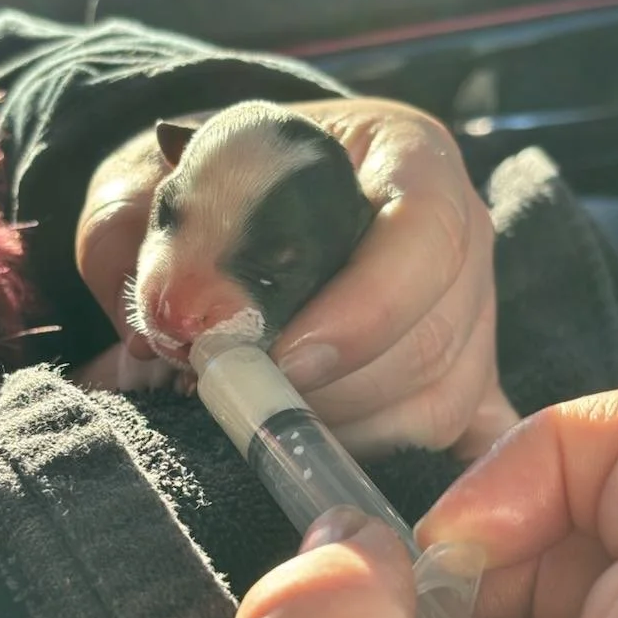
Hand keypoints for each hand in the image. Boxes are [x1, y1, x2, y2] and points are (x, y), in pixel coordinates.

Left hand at [74, 98, 517, 458]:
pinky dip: (404, 456)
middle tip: (246, 397)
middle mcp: (464, 238)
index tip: (285, 355)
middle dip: (333, 389)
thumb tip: (166, 325)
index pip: (426, 234)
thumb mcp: (169, 167)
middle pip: (432, 338)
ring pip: (438, 404)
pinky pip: (459, 437)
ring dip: (344, 432)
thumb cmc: (228, 179)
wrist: (266, 191)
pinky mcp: (468, 377)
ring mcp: (474, 316)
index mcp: (411, 156)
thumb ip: (143, 221)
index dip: (366, 308)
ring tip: (267, 417)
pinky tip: (348, 461)